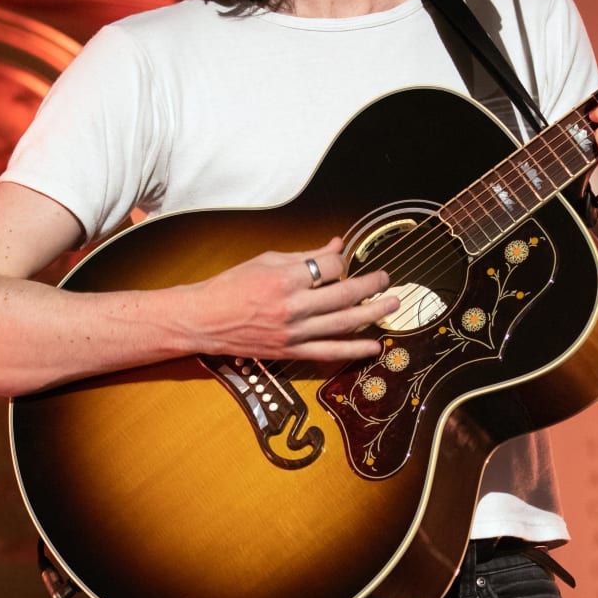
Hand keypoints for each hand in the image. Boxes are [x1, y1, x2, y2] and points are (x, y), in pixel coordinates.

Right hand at [189, 237, 397, 361]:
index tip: (339, 260)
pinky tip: (373, 347)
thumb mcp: (267, 260)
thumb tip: (337, 245)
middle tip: (387, 279)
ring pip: (342, 324)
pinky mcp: (291, 352)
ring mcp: (293, 333)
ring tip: (393, 305)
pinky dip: (353, 350)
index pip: (328, 267)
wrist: (204, 320)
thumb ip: (306, 255)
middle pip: (343, 295)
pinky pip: (329, 352)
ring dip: (372, 314)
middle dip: (370, 286)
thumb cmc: (232, 285)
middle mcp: (292, 307)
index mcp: (284, 279)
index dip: (339, 261)